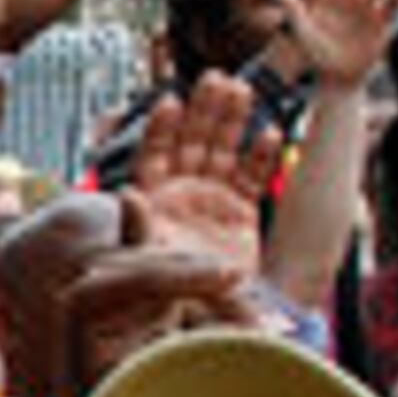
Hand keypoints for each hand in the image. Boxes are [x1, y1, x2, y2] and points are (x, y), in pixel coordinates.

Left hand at [124, 74, 272, 283]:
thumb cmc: (162, 292)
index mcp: (152, 199)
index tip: (168, 102)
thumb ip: (137, 227)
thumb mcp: (143, 260)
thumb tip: (126, 193)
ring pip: (222, 150)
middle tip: (214, 79)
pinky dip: (262, 156)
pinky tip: (270, 132)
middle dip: (202, 111)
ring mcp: (211, 197)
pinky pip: (253, 175)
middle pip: (191, 143)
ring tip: (241, 90)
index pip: (154, 155)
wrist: (201, 317)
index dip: (161, 129)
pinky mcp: (241, 209)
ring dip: (231, 120)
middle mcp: (180, 192)